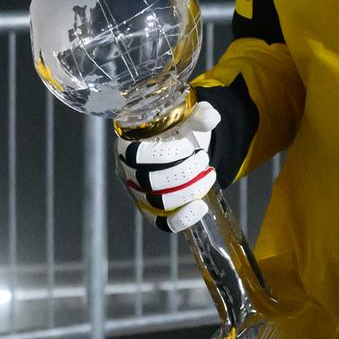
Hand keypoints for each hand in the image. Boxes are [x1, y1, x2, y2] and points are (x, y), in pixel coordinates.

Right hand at [115, 101, 219, 232]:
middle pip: (149, 181)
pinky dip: (184, 218)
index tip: (189, 146)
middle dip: (184, 172)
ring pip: (157, 202)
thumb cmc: (178, 130)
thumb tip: (212, 118)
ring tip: (208, 175)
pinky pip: (162, 223)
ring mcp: (137, 193)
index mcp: (128, 144)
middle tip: (203, 159)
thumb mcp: (188, 118)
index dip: (166, 154)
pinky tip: (202, 206)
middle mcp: (127, 171)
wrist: (182, 147)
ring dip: (189, 190)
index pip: (136, 155)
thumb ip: (200, 115)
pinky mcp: (150, 211)